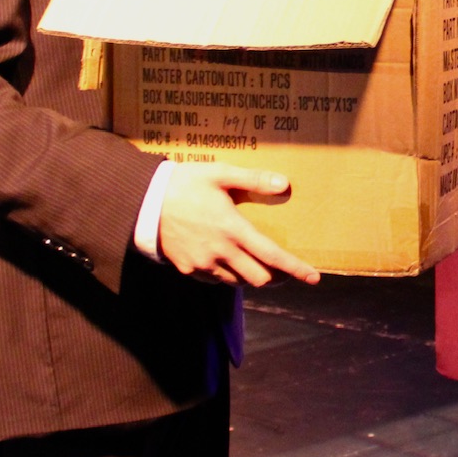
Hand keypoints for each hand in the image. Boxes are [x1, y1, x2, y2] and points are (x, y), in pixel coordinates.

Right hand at [157, 163, 319, 286]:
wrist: (143, 202)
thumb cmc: (184, 184)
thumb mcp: (220, 174)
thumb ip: (253, 180)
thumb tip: (284, 184)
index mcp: (233, 229)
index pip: (272, 256)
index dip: (295, 269)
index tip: (314, 278)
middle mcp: (221, 252)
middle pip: (258, 278)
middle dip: (275, 277)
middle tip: (283, 269)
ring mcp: (203, 264)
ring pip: (237, 282)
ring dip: (251, 276)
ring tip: (255, 263)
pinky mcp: (188, 269)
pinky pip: (215, 280)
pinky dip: (227, 275)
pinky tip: (227, 261)